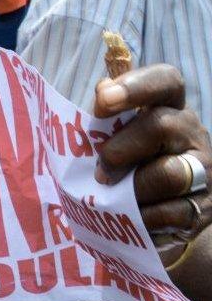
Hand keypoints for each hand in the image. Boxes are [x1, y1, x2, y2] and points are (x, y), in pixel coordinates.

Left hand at [94, 65, 211, 238]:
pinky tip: (133, 218)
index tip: (102, 99)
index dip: (135, 85)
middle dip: (119, 150)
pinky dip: (143, 218)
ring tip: (115, 197)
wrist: (160, 216)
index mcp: (169, 109)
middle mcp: (192, 134)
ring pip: (169, 174)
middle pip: (161, 126)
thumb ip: (107, 120)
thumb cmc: (129, 167)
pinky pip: (170, 212)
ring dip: (132, 188)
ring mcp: (204, 171)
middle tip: (99, 173)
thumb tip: (102, 89)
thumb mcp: (117, 140)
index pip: (166, 81)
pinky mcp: (205, 207)